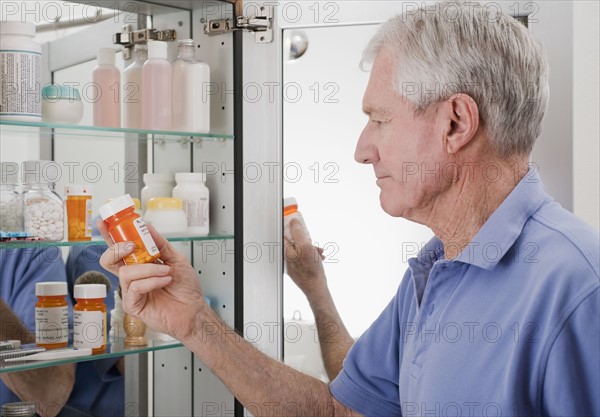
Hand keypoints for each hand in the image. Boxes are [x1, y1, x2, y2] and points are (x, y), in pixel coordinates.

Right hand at [97, 220, 203, 341]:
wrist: (194, 309)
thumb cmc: (186, 288)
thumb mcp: (176, 259)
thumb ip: (160, 244)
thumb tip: (147, 226)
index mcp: (139, 265)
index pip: (119, 249)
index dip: (109, 236)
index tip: (104, 223)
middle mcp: (132, 278)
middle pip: (109, 260)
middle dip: (117, 249)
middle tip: (133, 246)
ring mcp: (131, 292)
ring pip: (126, 273)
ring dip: (149, 269)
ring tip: (166, 272)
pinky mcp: (133, 305)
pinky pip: (135, 288)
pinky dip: (152, 281)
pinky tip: (164, 282)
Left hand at [284, 218, 326, 298]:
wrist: (316, 288)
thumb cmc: (311, 269)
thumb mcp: (305, 246)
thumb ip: (298, 232)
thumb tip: (293, 221)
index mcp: (286, 251)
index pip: (284, 234)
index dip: (291, 227)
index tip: (297, 224)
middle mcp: (287, 257)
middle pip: (295, 242)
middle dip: (306, 240)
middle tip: (314, 243)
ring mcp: (292, 264)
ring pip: (301, 250)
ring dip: (312, 248)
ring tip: (320, 252)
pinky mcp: (298, 270)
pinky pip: (304, 259)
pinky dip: (312, 256)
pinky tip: (320, 258)